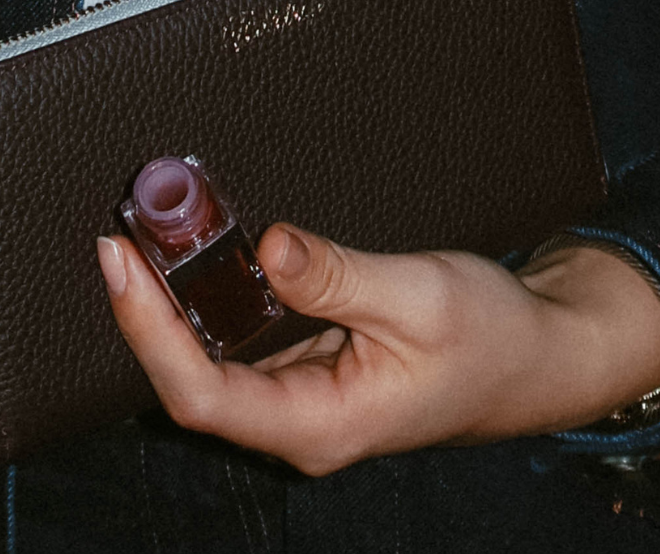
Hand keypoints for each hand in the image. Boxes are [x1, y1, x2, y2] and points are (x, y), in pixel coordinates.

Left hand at [97, 226, 659, 475]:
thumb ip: (337, 276)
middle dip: (149, 311)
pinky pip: (248, 343)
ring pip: (217, 360)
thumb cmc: (493, 341)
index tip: (122, 265)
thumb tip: (266, 247)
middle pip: (194, 378)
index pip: (201, 393)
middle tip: (126, 236)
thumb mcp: (419, 298)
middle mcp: (301, 421)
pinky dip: (219, 300)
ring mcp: (306, 399)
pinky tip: (209, 259)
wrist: (537, 358)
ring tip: (153, 239)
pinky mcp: (315, 371)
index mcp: (320, 423)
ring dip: (179, 304)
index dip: (148, 332)